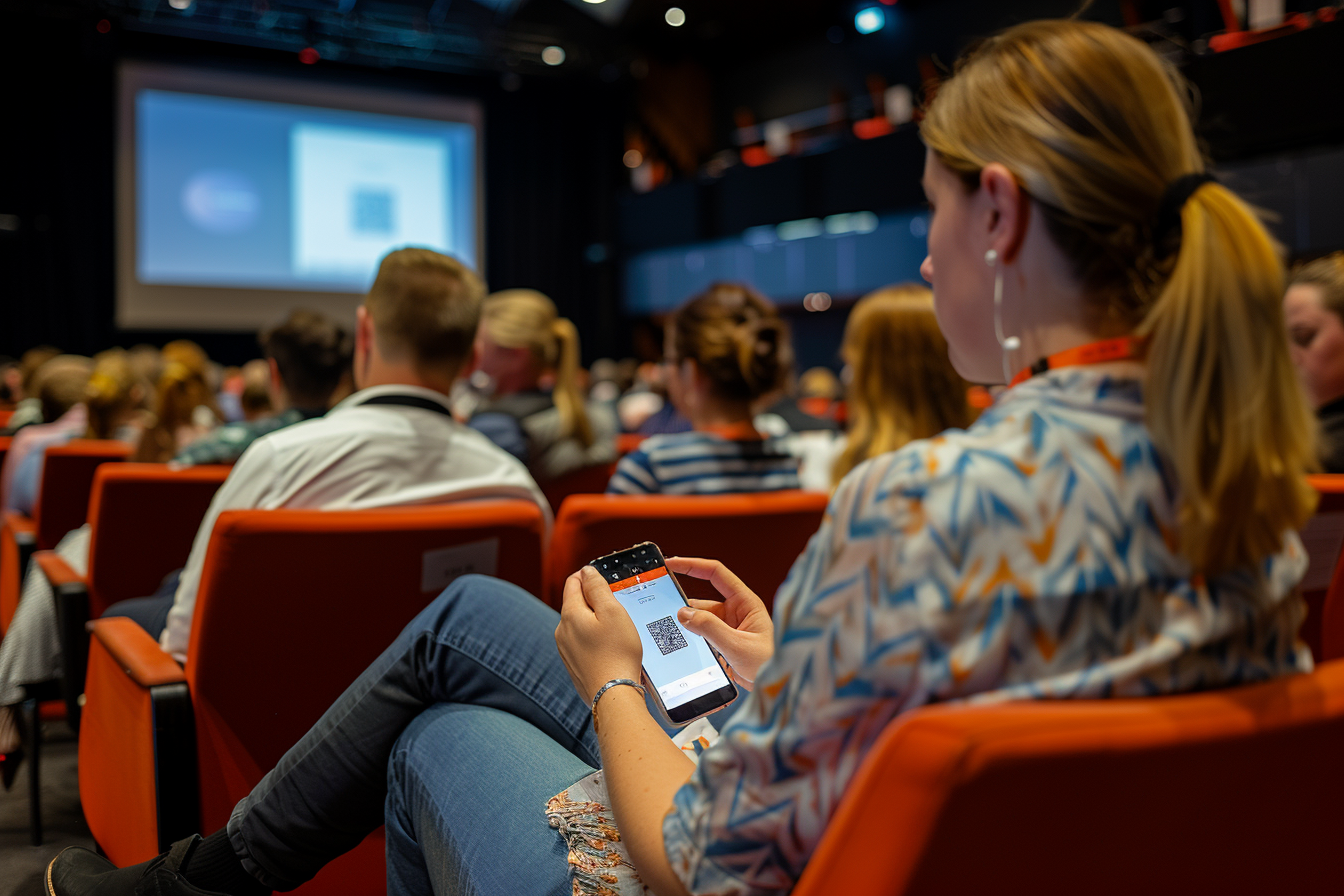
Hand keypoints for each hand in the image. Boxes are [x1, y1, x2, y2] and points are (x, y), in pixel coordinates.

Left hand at [555, 566, 643, 705]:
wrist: (613, 695)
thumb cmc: (618, 653)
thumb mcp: (613, 612)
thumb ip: (598, 588)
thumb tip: (587, 571)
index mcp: (570, 614)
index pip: (573, 582)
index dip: (588, 575)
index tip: (604, 578)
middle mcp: (562, 630)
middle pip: (575, 603)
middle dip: (593, 599)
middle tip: (617, 604)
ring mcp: (565, 650)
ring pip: (579, 624)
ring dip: (594, 620)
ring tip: (617, 628)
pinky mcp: (573, 665)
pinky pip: (582, 643)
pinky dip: (594, 639)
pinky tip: (611, 647)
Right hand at [666, 557, 773, 687]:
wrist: (776, 691)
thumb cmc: (769, 664)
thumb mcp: (737, 645)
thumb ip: (710, 628)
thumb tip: (684, 614)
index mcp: (745, 603)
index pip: (716, 574)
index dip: (692, 565)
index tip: (671, 563)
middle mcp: (736, 612)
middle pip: (702, 602)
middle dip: (683, 607)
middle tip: (660, 610)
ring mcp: (729, 629)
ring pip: (699, 622)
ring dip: (687, 628)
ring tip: (670, 635)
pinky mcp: (723, 645)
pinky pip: (702, 637)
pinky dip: (692, 641)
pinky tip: (682, 648)